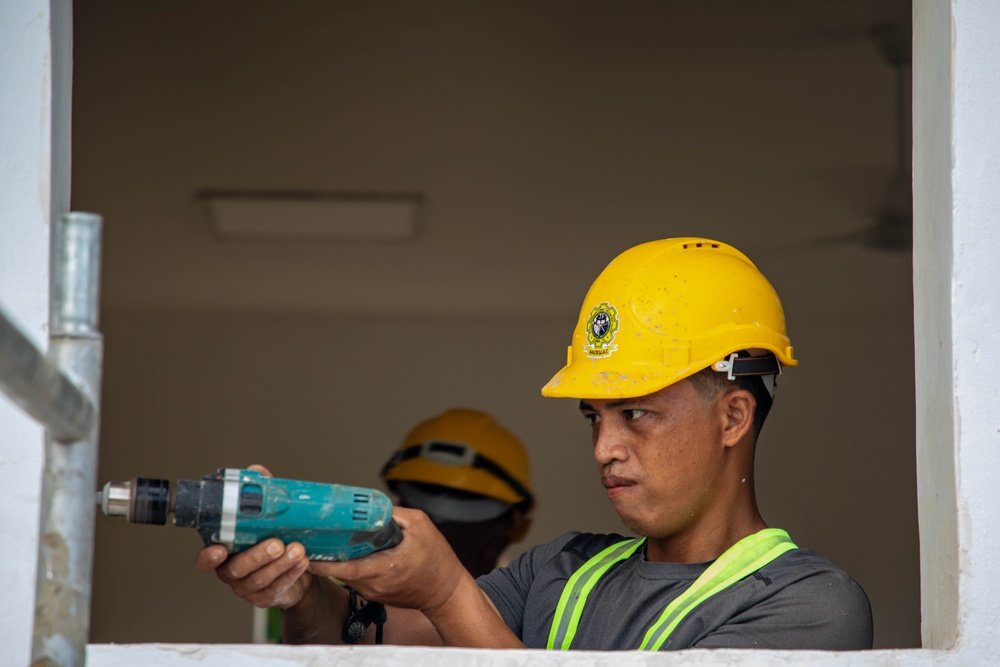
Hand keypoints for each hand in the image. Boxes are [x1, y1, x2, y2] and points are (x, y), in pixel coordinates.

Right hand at [193, 464, 311, 608]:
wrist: (296, 569)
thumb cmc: (274, 540)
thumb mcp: (266, 517)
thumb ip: (259, 495)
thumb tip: (255, 471)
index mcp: (225, 552)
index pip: (206, 559)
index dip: (208, 556)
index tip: (219, 548)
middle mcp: (232, 572)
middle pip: (237, 568)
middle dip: (257, 555)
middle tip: (276, 543)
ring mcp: (248, 588)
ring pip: (259, 579)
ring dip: (280, 564)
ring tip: (297, 549)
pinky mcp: (266, 597)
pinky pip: (277, 588)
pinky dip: (291, 574)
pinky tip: (303, 562)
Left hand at [309, 507, 467, 614]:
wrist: (446, 592)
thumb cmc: (437, 559)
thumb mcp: (420, 525)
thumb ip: (394, 514)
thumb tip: (371, 507)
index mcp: (386, 566)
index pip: (347, 567)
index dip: (324, 562)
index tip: (307, 551)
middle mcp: (376, 584)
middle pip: (340, 571)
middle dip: (324, 557)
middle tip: (309, 541)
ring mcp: (375, 593)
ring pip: (346, 576)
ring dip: (335, 563)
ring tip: (324, 545)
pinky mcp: (376, 596)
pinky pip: (356, 580)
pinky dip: (349, 568)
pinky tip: (347, 556)